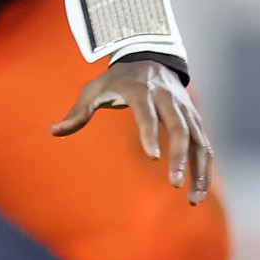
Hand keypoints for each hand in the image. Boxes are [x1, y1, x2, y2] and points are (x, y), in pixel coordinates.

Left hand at [54, 58, 214, 202]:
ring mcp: (185, 110)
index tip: (153, 157)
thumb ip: (78, 112)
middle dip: (179, 156)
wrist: (150, 59)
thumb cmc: (117, 80)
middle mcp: (168, 99)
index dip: (151, 133)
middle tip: (173, 183)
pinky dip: (204, 169)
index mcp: (141, 91)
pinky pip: (204, 146)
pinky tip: (198, 192)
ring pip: (198, 140)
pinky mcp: (195, 120)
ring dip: (199, 169)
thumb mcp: (95, 89)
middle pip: (180, 128)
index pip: (148, 113)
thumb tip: (54, 131)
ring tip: (193, 200)